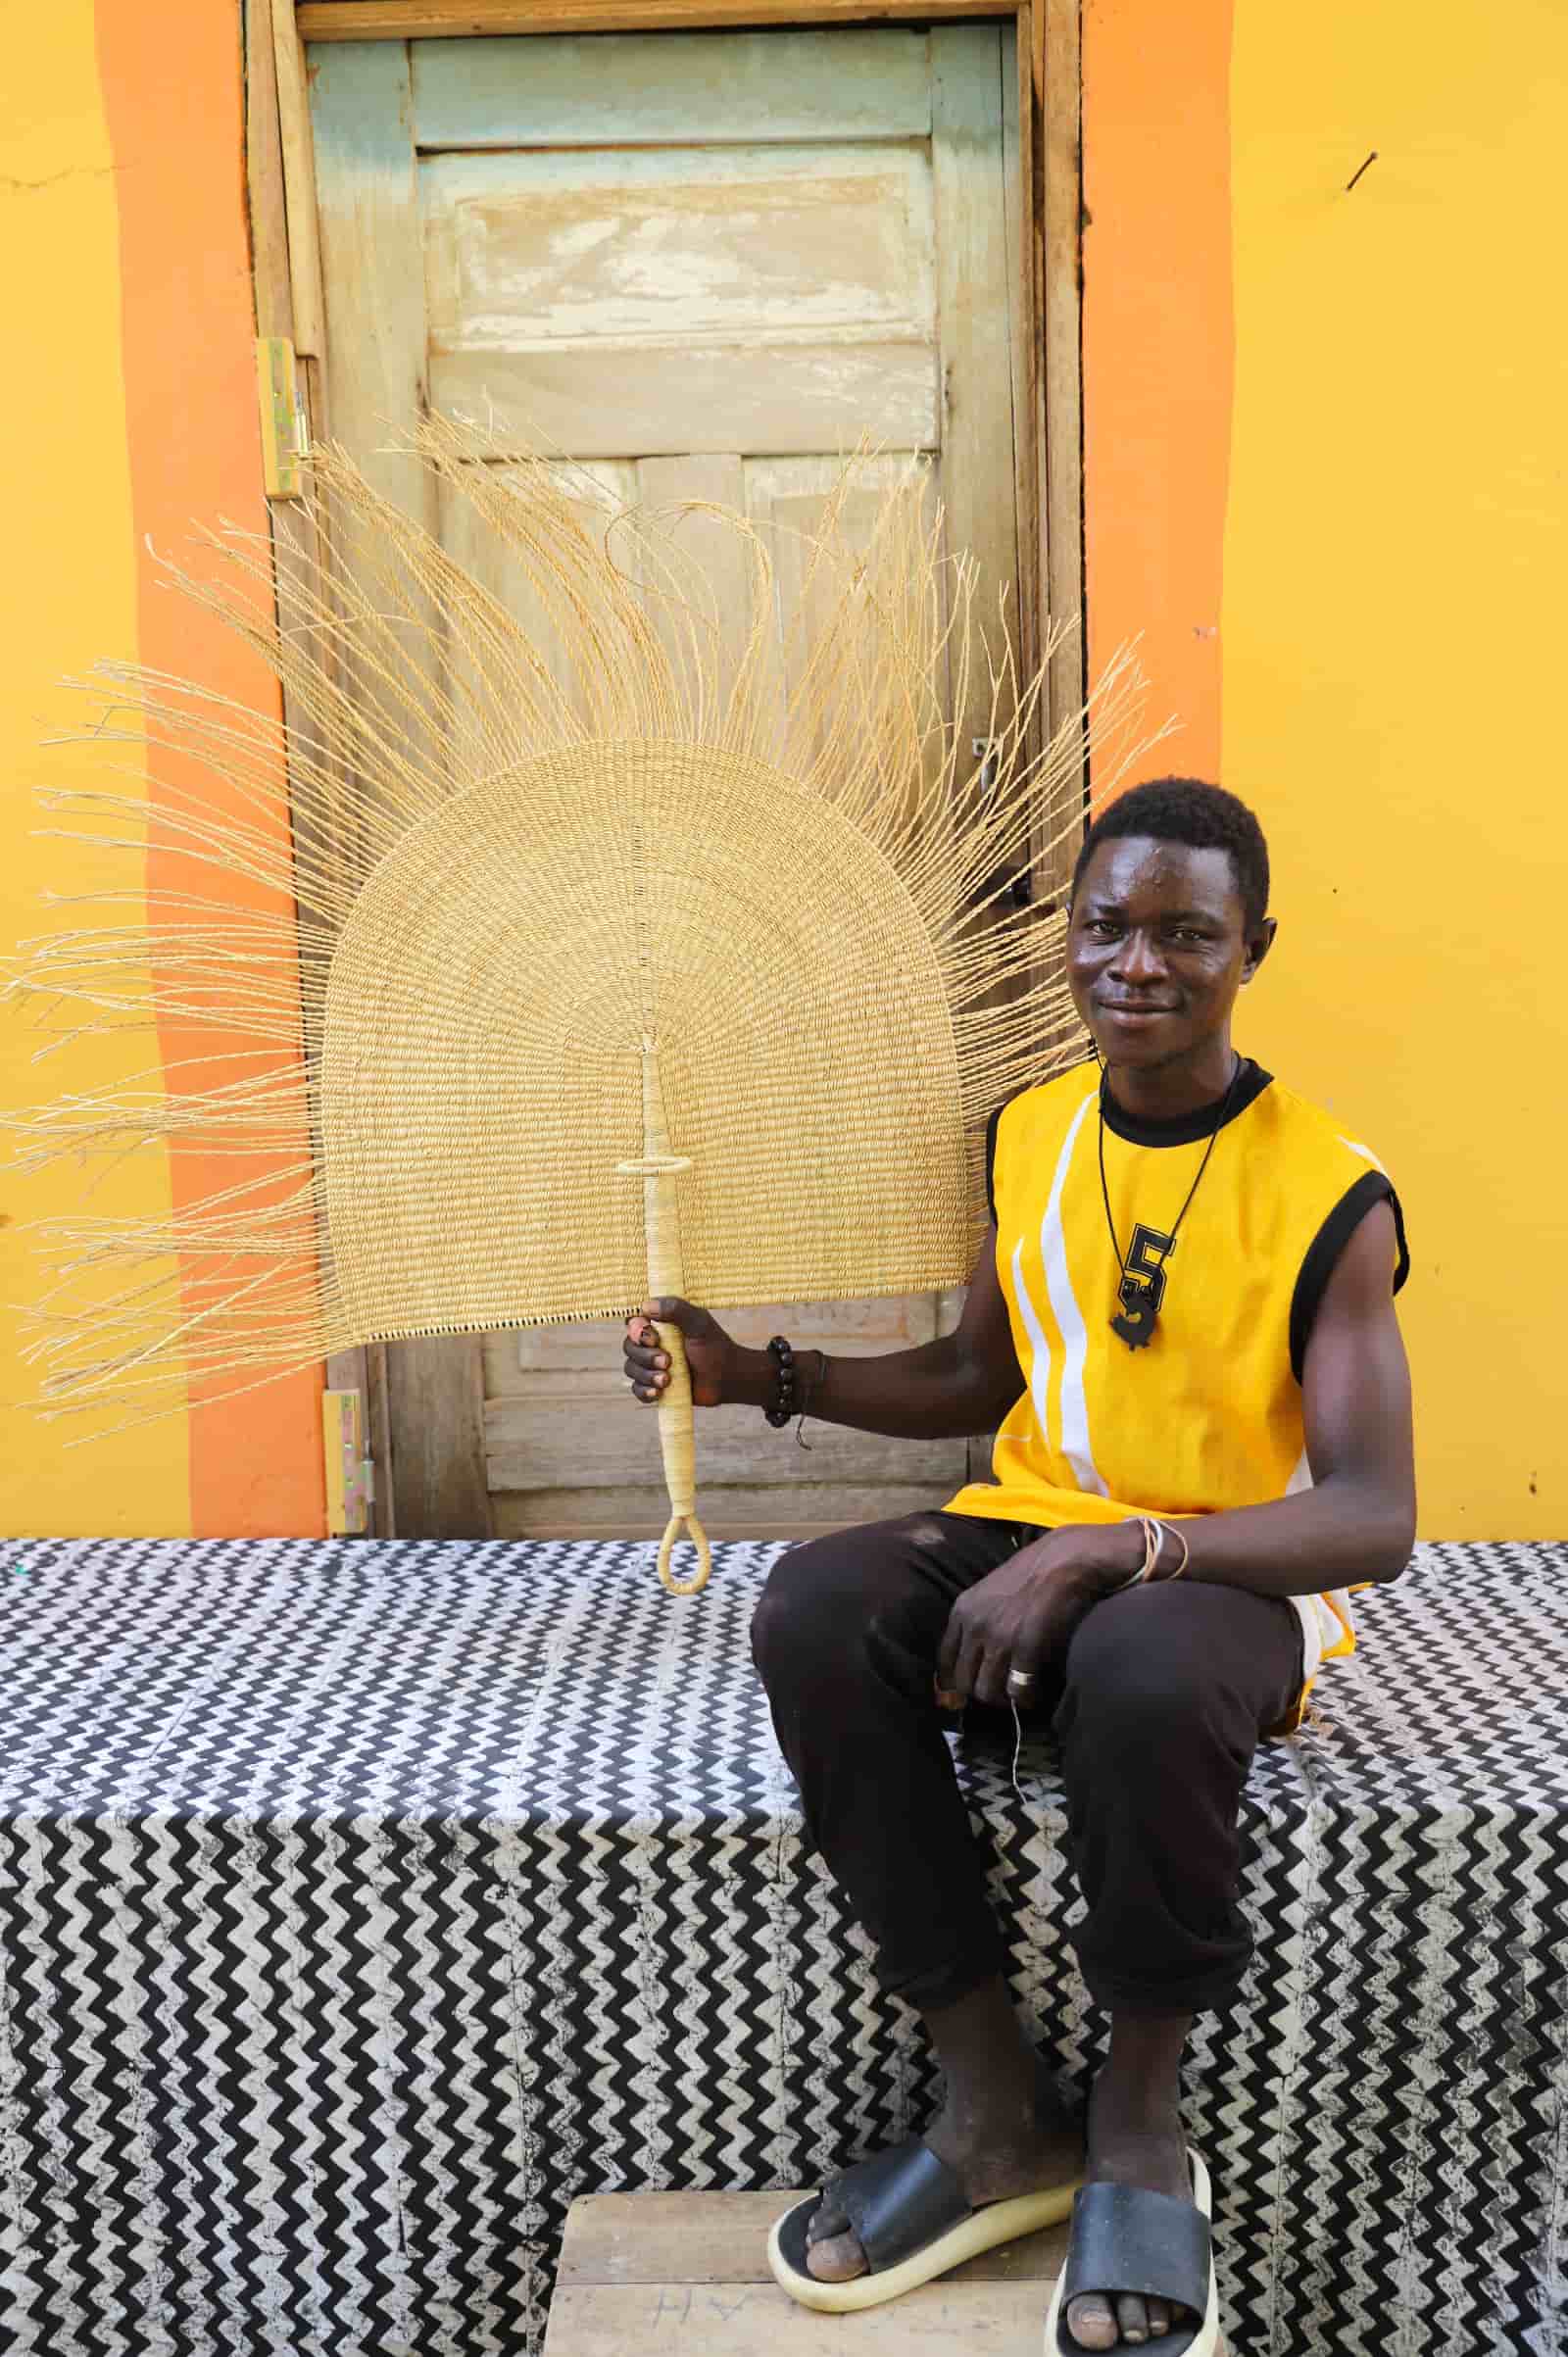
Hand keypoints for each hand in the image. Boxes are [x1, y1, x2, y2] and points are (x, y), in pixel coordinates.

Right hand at [622, 1296, 734, 1408]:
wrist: (727, 1378)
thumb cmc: (714, 1346)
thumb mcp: (698, 1323)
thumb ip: (676, 1309)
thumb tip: (645, 1306)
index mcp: (659, 1324)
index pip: (633, 1322)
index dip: (636, 1330)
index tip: (653, 1338)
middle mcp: (652, 1343)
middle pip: (629, 1347)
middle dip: (645, 1356)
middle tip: (667, 1361)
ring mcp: (652, 1365)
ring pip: (631, 1368)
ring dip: (646, 1374)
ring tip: (667, 1380)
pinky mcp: (655, 1385)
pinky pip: (637, 1389)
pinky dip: (644, 1391)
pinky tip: (658, 1392)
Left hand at [935, 1524, 1143, 1708]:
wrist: (1066, 1558)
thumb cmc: (1034, 1573)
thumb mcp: (990, 1591)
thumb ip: (977, 1619)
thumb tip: (974, 1656)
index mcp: (962, 1611)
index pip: (944, 1663)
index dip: (955, 1684)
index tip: (970, 1691)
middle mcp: (974, 1626)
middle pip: (965, 1683)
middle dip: (984, 1693)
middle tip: (1004, 1691)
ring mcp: (998, 1638)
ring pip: (988, 1692)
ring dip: (1006, 1699)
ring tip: (1022, 1692)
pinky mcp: (1025, 1647)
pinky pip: (1018, 1689)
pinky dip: (1028, 1697)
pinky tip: (1038, 1691)